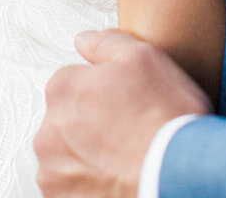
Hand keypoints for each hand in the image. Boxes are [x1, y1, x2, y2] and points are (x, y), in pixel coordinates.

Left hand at [35, 28, 211, 197]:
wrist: (177, 175)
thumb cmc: (164, 118)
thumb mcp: (143, 56)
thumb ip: (105, 42)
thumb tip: (83, 41)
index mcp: (62, 89)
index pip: (72, 81)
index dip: (102, 90)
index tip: (123, 101)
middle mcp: (48, 131)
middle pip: (67, 118)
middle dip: (90, 122)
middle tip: (127, 129)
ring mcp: (53, 172)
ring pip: (67, 154)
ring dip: (87, 154)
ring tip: (123, 156)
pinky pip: (70, 186)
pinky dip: (87, 183)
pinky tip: (115, 176)